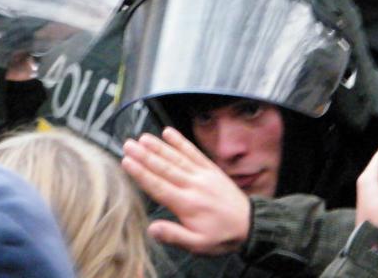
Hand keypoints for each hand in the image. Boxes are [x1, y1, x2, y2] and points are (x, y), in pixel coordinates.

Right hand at [121, 127, 250, 255]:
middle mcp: (194, 185)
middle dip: (145, 156)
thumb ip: (174, 235)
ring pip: (177, 158)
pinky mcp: (211, 169)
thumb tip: (152, 229)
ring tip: (143, 138)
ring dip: (159, 147)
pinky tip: (169, 133)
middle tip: (128, 144)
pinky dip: (181, 142)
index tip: (127, 162)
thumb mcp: (198, 244)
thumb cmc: (222, 236)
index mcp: (187, 204)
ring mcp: (203, 174)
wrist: (250, 224)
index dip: (141, 173)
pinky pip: (194, 152)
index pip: (159, 186)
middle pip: (164, 168)